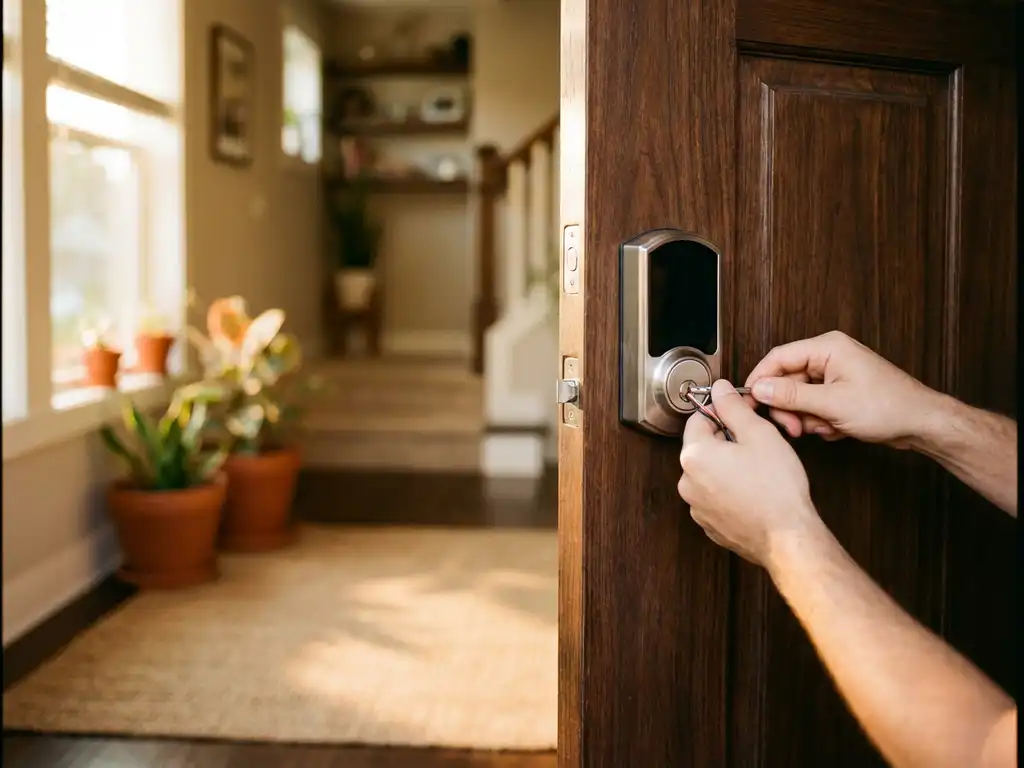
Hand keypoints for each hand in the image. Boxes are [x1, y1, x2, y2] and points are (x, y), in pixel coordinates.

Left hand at [677, 380, 819, 566]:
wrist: (787, 538)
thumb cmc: (777, 489)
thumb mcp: (759, 434)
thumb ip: (734, 407)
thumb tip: (720, 390)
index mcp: (694, 455)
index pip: (698, 418)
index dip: (722, 411)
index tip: (741, 413)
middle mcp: (687, 482)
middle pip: (702, 445)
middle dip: (726, 439)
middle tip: (756, 442)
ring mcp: (696, 506)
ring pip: (709, 472)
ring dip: (727, 465)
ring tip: (757, 469)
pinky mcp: (709, 524)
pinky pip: (714, 496)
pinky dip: (729, 489)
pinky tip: (753, 490)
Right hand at [744, 330, 942, 447]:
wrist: (921, 424)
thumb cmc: (889, 407)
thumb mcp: (832, 404)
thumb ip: (791, 396)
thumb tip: (760, 389)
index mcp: (828, 348)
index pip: (778, 357)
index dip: (761, 379)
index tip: (750, 401)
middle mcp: (830, 357)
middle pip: (787, 381)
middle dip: (789, 408)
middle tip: (794, 427)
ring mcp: (835, 375)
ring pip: (799, 397)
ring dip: (807, 418)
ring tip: (825, 428)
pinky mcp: (840, 392)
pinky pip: (814, 405)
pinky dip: (820, 421)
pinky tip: (837, 428)